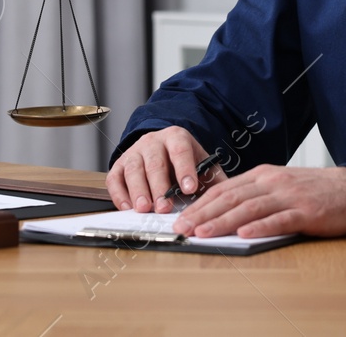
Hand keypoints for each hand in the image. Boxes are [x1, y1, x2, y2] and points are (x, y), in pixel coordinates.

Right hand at [106, 127, 226, 213]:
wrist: (162, 146)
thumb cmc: (184, 160)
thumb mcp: (202, 163)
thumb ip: (214, 178)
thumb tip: (230, 198)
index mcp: (176, 137)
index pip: (181, 150)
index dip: (185, 169)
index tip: (189, 188)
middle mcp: (153, 142)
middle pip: (155, 162)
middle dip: (159, 186)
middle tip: (164, 207)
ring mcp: (134, 152)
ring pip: (133, 169)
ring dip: (138, 190)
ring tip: (145, 209)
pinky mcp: (120, 165)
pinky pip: (115, 178)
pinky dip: (119, 193)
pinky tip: (127, 207)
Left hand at [171, 165, 345, 238]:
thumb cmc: (317, 191)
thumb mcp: (282, 186)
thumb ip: (257, 196)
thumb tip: (225, 213)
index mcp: (264, 175)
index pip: (224, 189)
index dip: (200, 204)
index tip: (182, 218)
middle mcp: (272, 181)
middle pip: (231, 197)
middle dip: (203, 213)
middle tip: (182, 228)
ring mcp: (289, 195)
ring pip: (250, 208)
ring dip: (223, 221)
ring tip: (203, 233)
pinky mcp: (307, 211)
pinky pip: (280, 219)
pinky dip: (260, 226)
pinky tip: (244, 234)